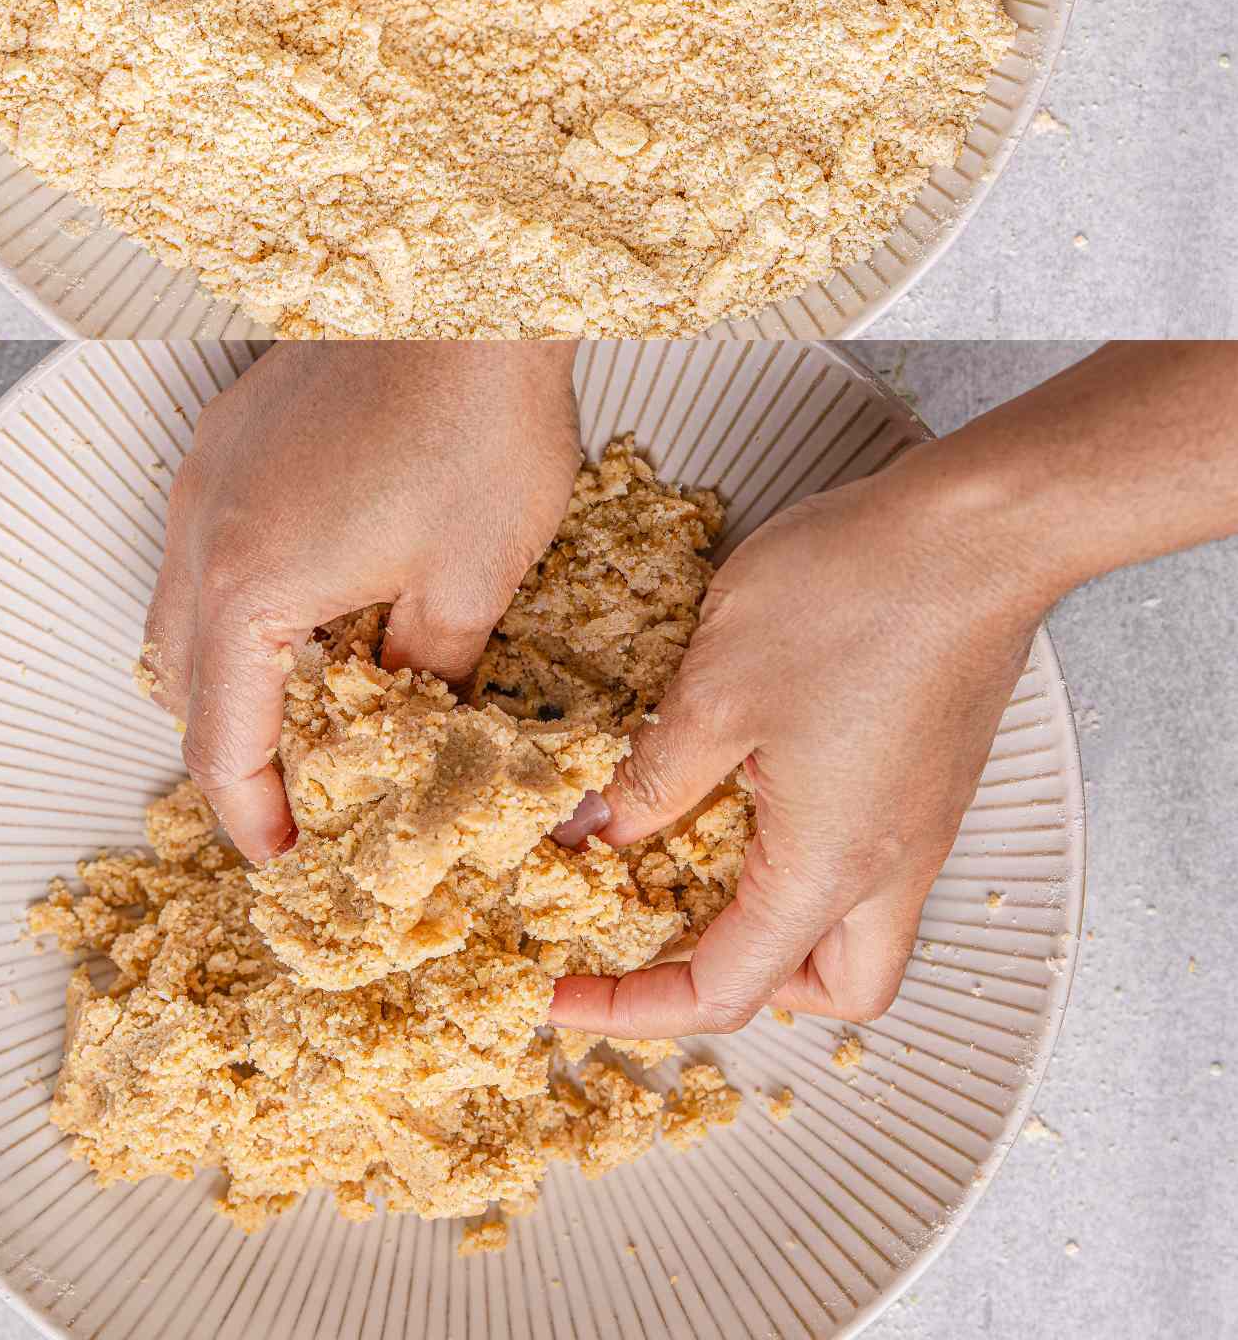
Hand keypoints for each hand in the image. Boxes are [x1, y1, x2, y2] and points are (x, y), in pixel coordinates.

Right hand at [142, 341, 580, 862]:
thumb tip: (423, 729)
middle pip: (178, 686)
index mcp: (247, 588)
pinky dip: (232, 602)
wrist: (469, 285)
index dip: (254, 816)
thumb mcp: (470, 580)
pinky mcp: (230, 434)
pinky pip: (198, 546)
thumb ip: (428, 675)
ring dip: (223, 676)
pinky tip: (310, 603)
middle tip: (298, 794)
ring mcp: (206, 475)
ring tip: (306, 706)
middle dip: (228, 754)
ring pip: (177, 613)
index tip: (291, 856)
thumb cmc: (475, 421)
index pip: (220, 744)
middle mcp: (200, 531)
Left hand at [550, 442, 1045, 1035]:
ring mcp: (922, 820)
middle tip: (650, 936)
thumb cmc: (852, 600)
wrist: (977, 533)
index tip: (562, 994)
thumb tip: (594, 834)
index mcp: (828, 870)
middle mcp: (890, 866)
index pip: (724, 990)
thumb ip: (649, 779)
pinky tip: (745, 784)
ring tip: (690, 860)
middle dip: (734, 986)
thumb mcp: (713, 691)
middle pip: (822, 989)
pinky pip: (868, 855)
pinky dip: (801, 854)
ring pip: (854, 926)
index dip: (632, 1007)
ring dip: (773, 920)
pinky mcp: (931, 772)